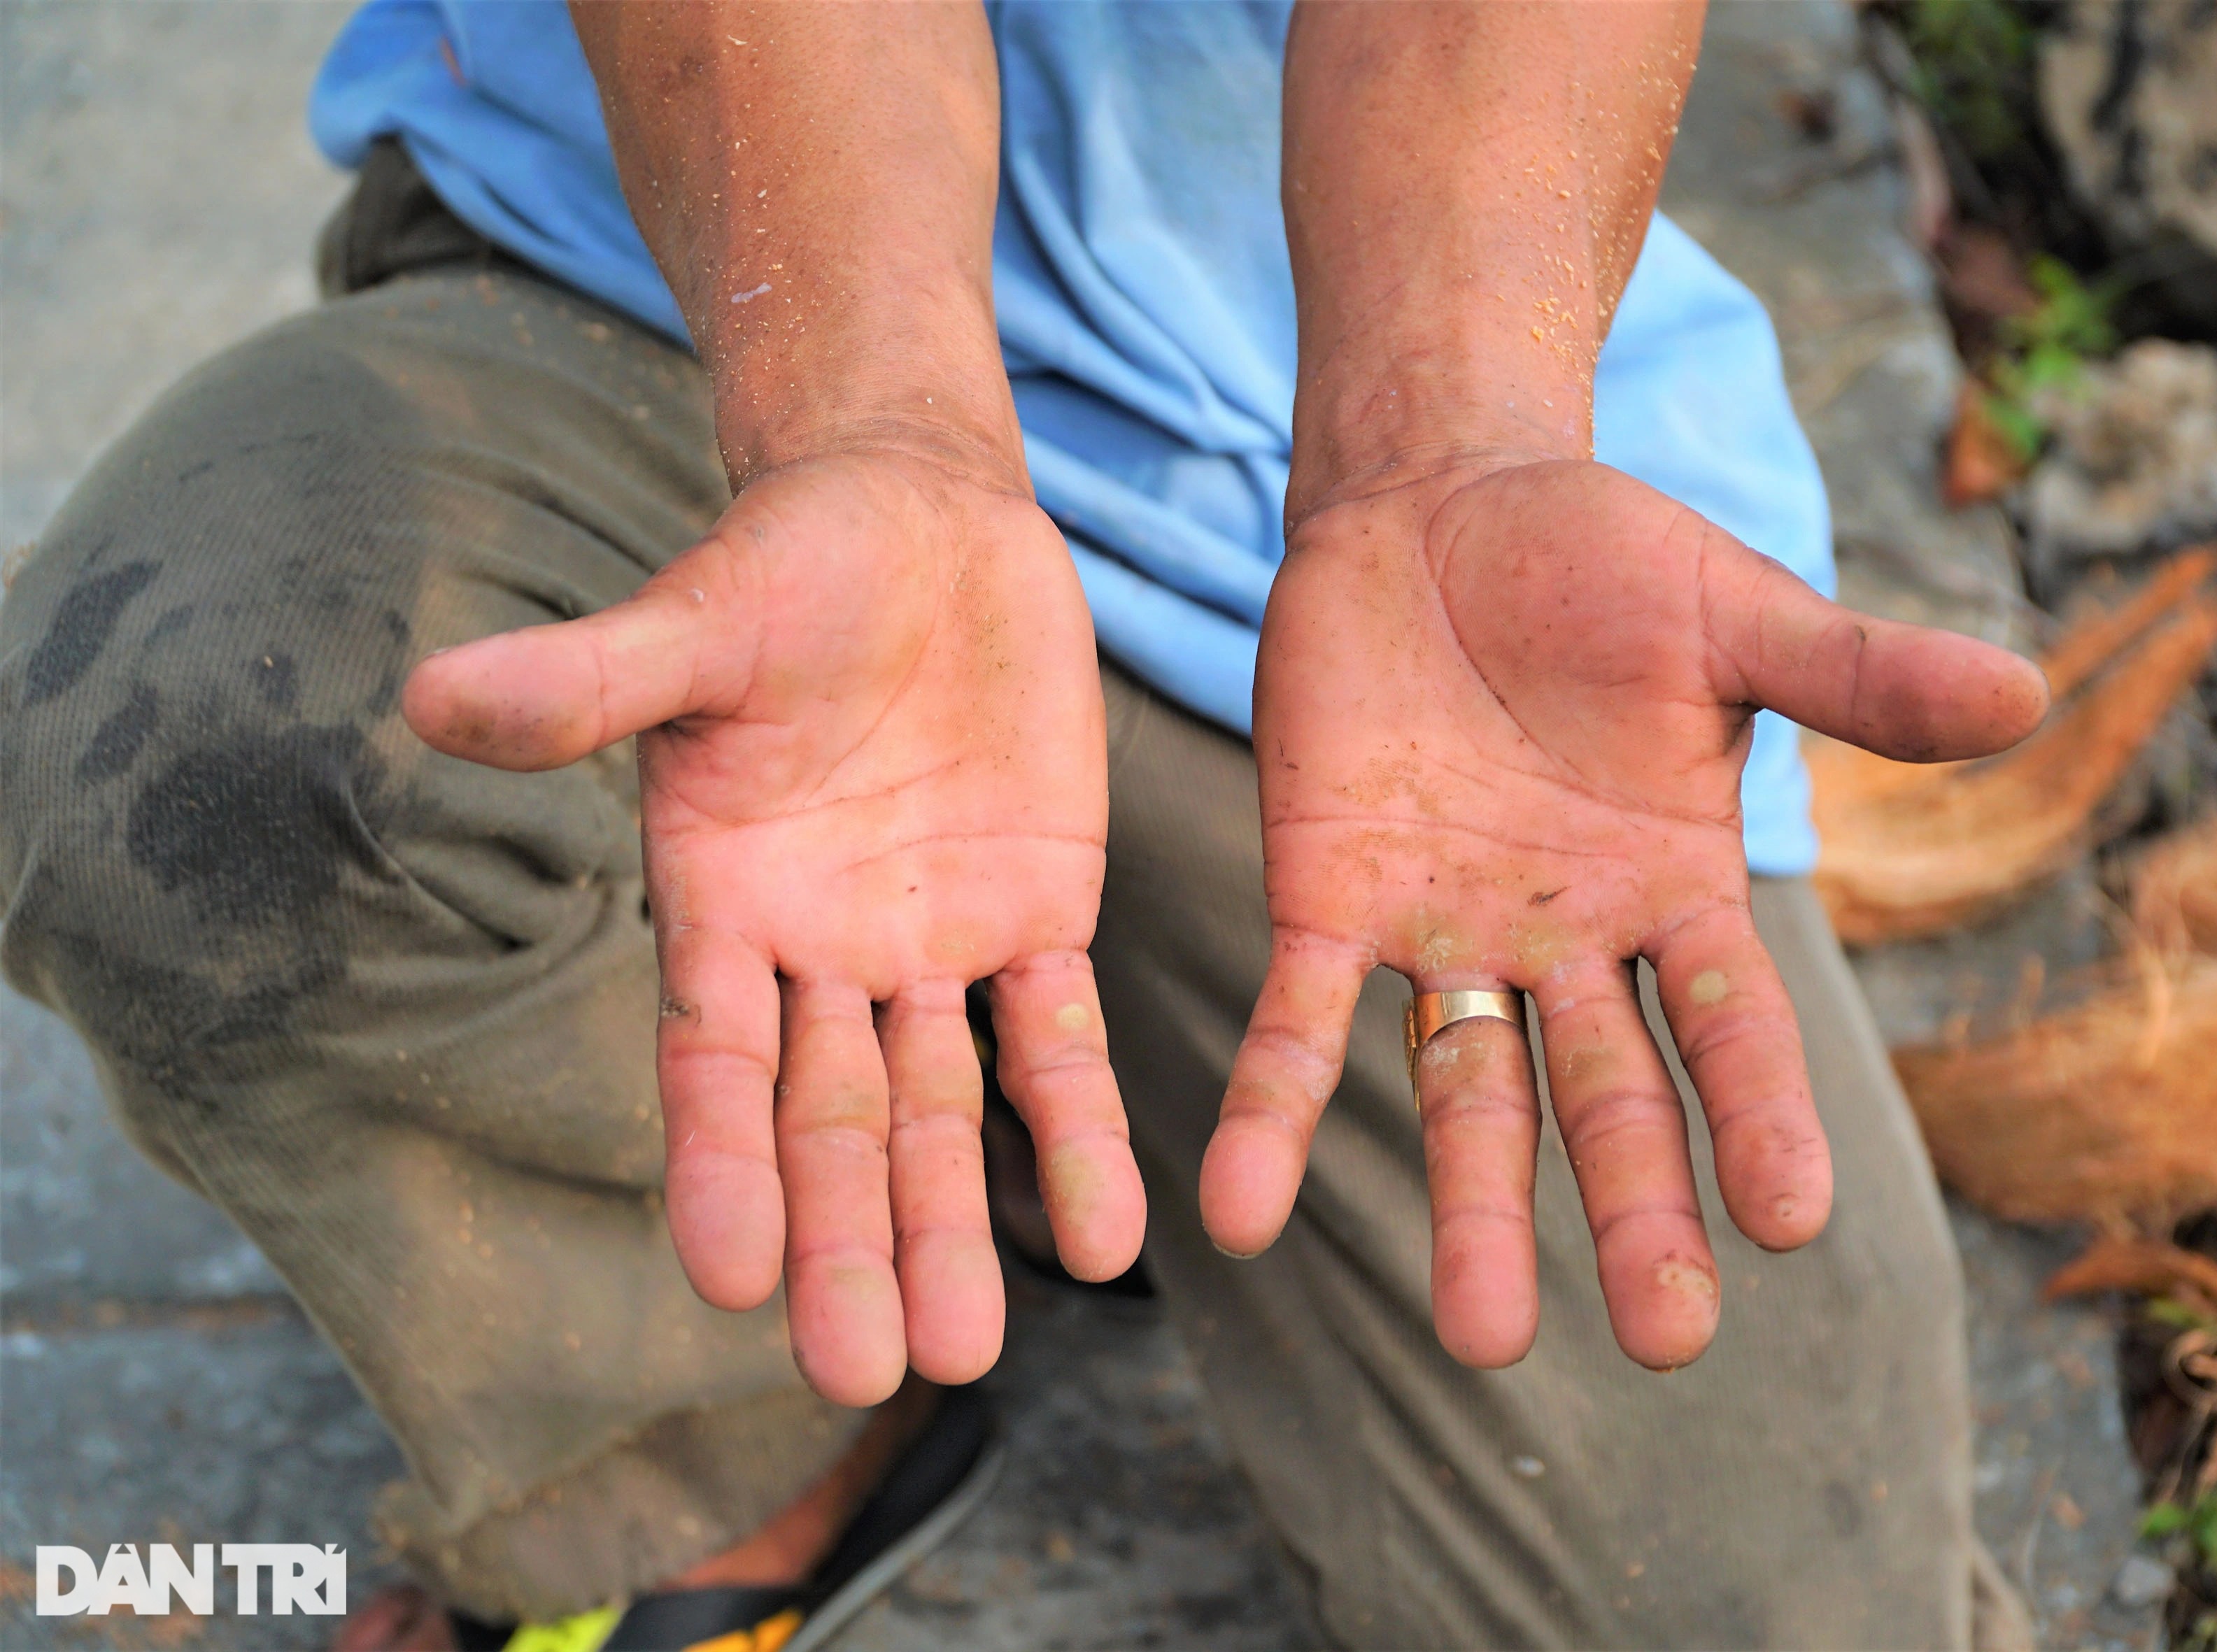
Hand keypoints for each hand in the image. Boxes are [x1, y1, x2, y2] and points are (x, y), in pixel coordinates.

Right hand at [403, 453, 1144, 1404]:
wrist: (918, 518)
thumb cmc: (784, 566)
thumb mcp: (695, 623)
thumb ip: (588, 681)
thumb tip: (432, 696)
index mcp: (721, 902)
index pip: (717, 1062)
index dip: (725, 1167)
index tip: (732, 1281)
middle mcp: (818, 953)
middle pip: (832, 1122)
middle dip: (848, 1243)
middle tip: (869, 1371)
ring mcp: (929, 945)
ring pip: (941, 1111)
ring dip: (954, 1224)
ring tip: (971, 1346)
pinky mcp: (1036, 912)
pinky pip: (1060, 1041)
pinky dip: (1081, 1129)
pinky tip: (1113, 1233)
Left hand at [1201, 457, 2046, 1369]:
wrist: (1438, 506)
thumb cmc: (1602, 560)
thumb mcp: (1734, 614)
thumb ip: (1854, 674)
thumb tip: (2026, 694)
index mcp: (1677, 888)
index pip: (1734, 1027)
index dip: (1762, 1118)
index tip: (1793, 1223)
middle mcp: (1567, 940)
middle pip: (1608, 1095)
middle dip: (1636, 1211)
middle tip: (1667, 1340)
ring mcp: (1445, 930)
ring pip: (1464, 1091)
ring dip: (1471, 1211)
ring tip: (1482, 1336)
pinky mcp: (1326, 898)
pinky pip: (1295, 1025)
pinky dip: (1270, 1114)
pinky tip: (1234, 1214)